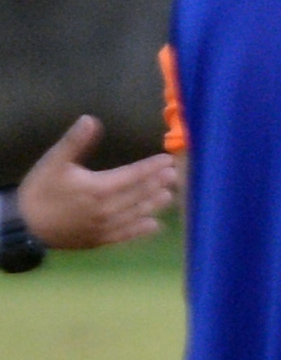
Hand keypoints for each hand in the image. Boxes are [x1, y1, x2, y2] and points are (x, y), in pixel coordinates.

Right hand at [17, 117, 175, 249]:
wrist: (25, 226)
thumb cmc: (40, 191)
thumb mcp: (54, 162)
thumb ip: (75, 142)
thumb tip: (91, 120)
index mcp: (99, 187)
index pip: (133, 175)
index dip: (151, 167)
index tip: (167, 160)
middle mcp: (108, 209)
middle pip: (140, 194)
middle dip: (158, 183)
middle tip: (176, 175)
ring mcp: (106, 227)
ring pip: (137, 214)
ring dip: (155, 204)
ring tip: (170, 195)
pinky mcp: (101, 240)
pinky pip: (126, 235)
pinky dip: (141, 229)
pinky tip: (154, 225)